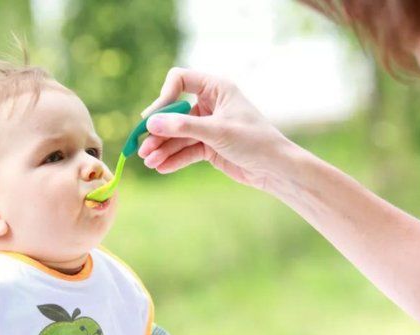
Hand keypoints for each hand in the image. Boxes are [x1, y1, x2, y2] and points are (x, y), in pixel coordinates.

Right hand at [139, 67, 294, 190]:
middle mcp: (210, 104)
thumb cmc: (254, 141)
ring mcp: (208, 126)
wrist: (276, 169)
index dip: (164, 98)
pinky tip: (161, 168)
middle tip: (143, 149)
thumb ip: (183, 127)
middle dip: (159, 132)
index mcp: (216, 88)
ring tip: (149, 163)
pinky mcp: (209, 146)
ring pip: (178, 135)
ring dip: (163, 148)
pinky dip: (174, 159)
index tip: (154, 119)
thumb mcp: (217, 132)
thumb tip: (151, 124)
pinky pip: (186, 150)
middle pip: (174, 113)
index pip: (179, 80)